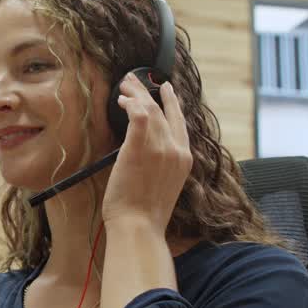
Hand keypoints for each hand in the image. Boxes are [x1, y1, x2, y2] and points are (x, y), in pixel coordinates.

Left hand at [102, 76, 191, 230]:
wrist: (139, 225)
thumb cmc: (145, 214)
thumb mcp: (164, 186)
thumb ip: (161, 166)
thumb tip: (148, 155)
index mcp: (184, 160)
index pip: (180, 124)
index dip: (172, 104)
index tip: (167, 91)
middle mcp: (176, 150)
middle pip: (164, 111)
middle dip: (149, 93)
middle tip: (135, 82)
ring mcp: (160, 148)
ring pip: (150, 109)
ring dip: (135, 95)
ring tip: (124, 87)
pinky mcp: (140, 148)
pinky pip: (138, 116)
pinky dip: (131, 105)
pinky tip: (122, 100)